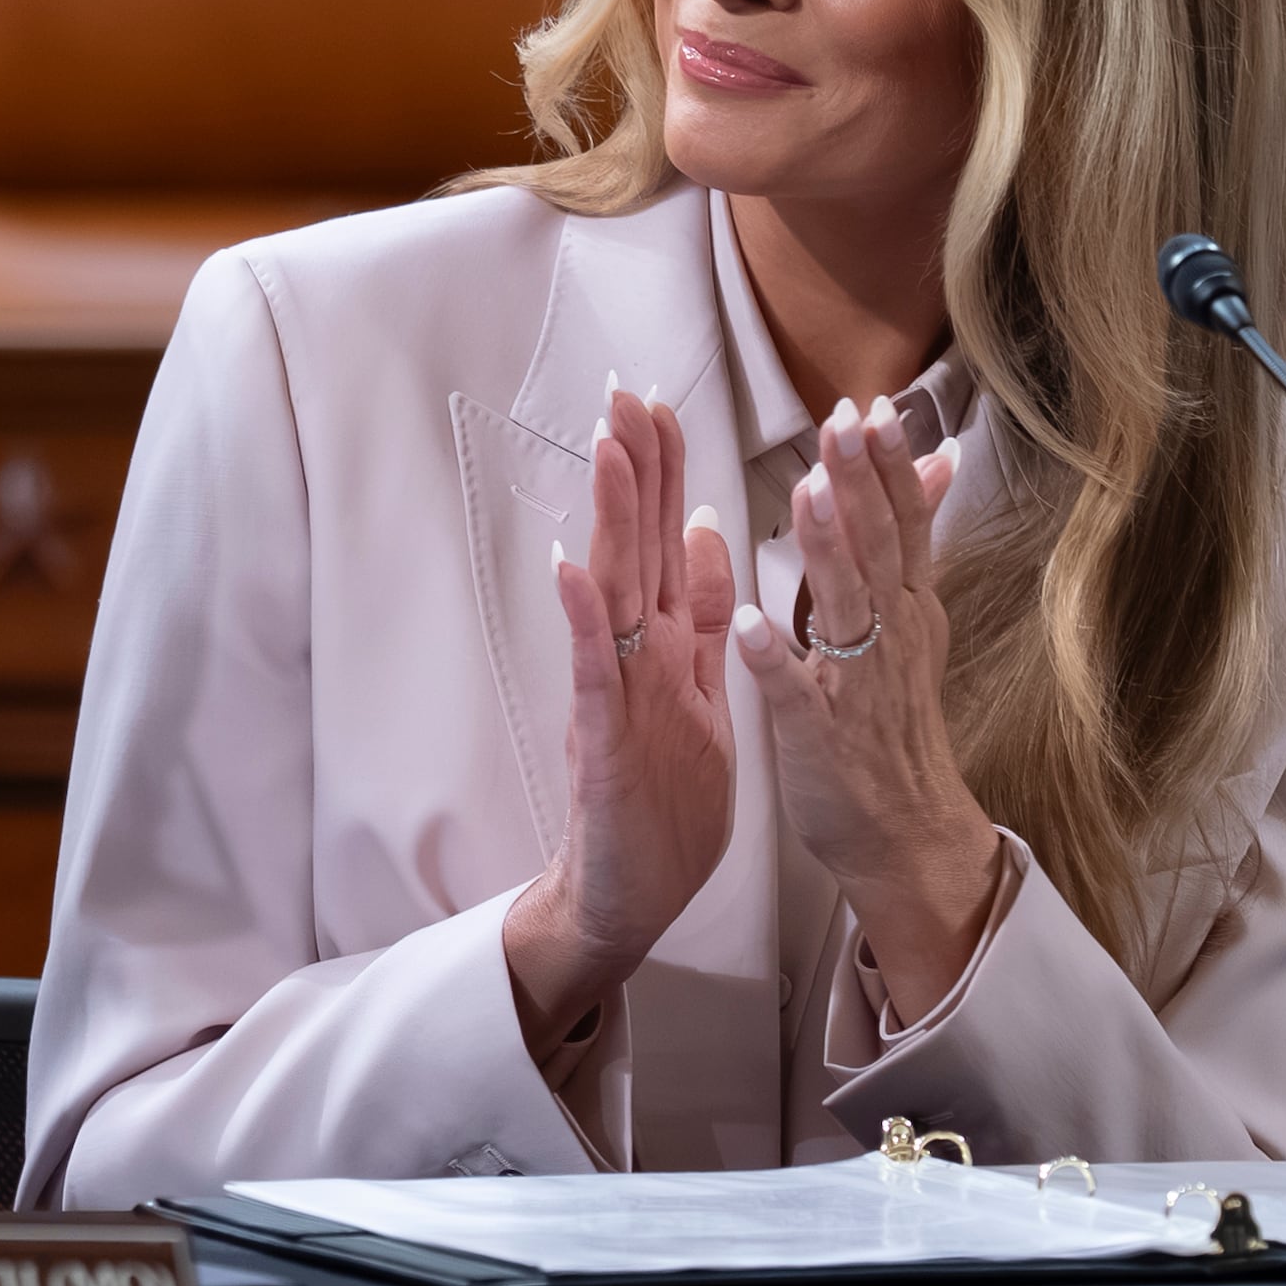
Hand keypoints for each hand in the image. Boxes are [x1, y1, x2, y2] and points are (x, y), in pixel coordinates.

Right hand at [503, 380, 736, 1059]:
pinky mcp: (603, 742)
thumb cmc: (664, 803)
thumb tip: (713, 529)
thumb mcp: (704, 694)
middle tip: (625, 390)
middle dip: (634, 469)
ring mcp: (614, 694)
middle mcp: (636, 656)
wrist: (627, 895)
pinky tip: (572, 572)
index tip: (659, 400)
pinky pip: (593, 675)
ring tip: (607, 448)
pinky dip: (584, 623)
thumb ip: (706, 615)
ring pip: (612, 591)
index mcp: (669, 643)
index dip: (666, 472)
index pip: (670, 539)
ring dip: (610, 520)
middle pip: (636, 546)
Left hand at [730, 399, 1001, 1023]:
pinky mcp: (817, 734)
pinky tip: (746, 623)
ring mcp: (853, 685)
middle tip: (844, 420)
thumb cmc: (897, 722)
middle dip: (861, 482)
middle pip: (879, 548)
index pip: (904, 524)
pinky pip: (792, 692)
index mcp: (906, 610)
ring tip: (808, 491)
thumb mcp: (916, 622)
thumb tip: (939, 458)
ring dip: (827, 548)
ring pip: (842, 606)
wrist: (908, 834)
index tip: (872, 405)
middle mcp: (888, 638)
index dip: (887, 466)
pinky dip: (772, 658)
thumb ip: (912, 541)